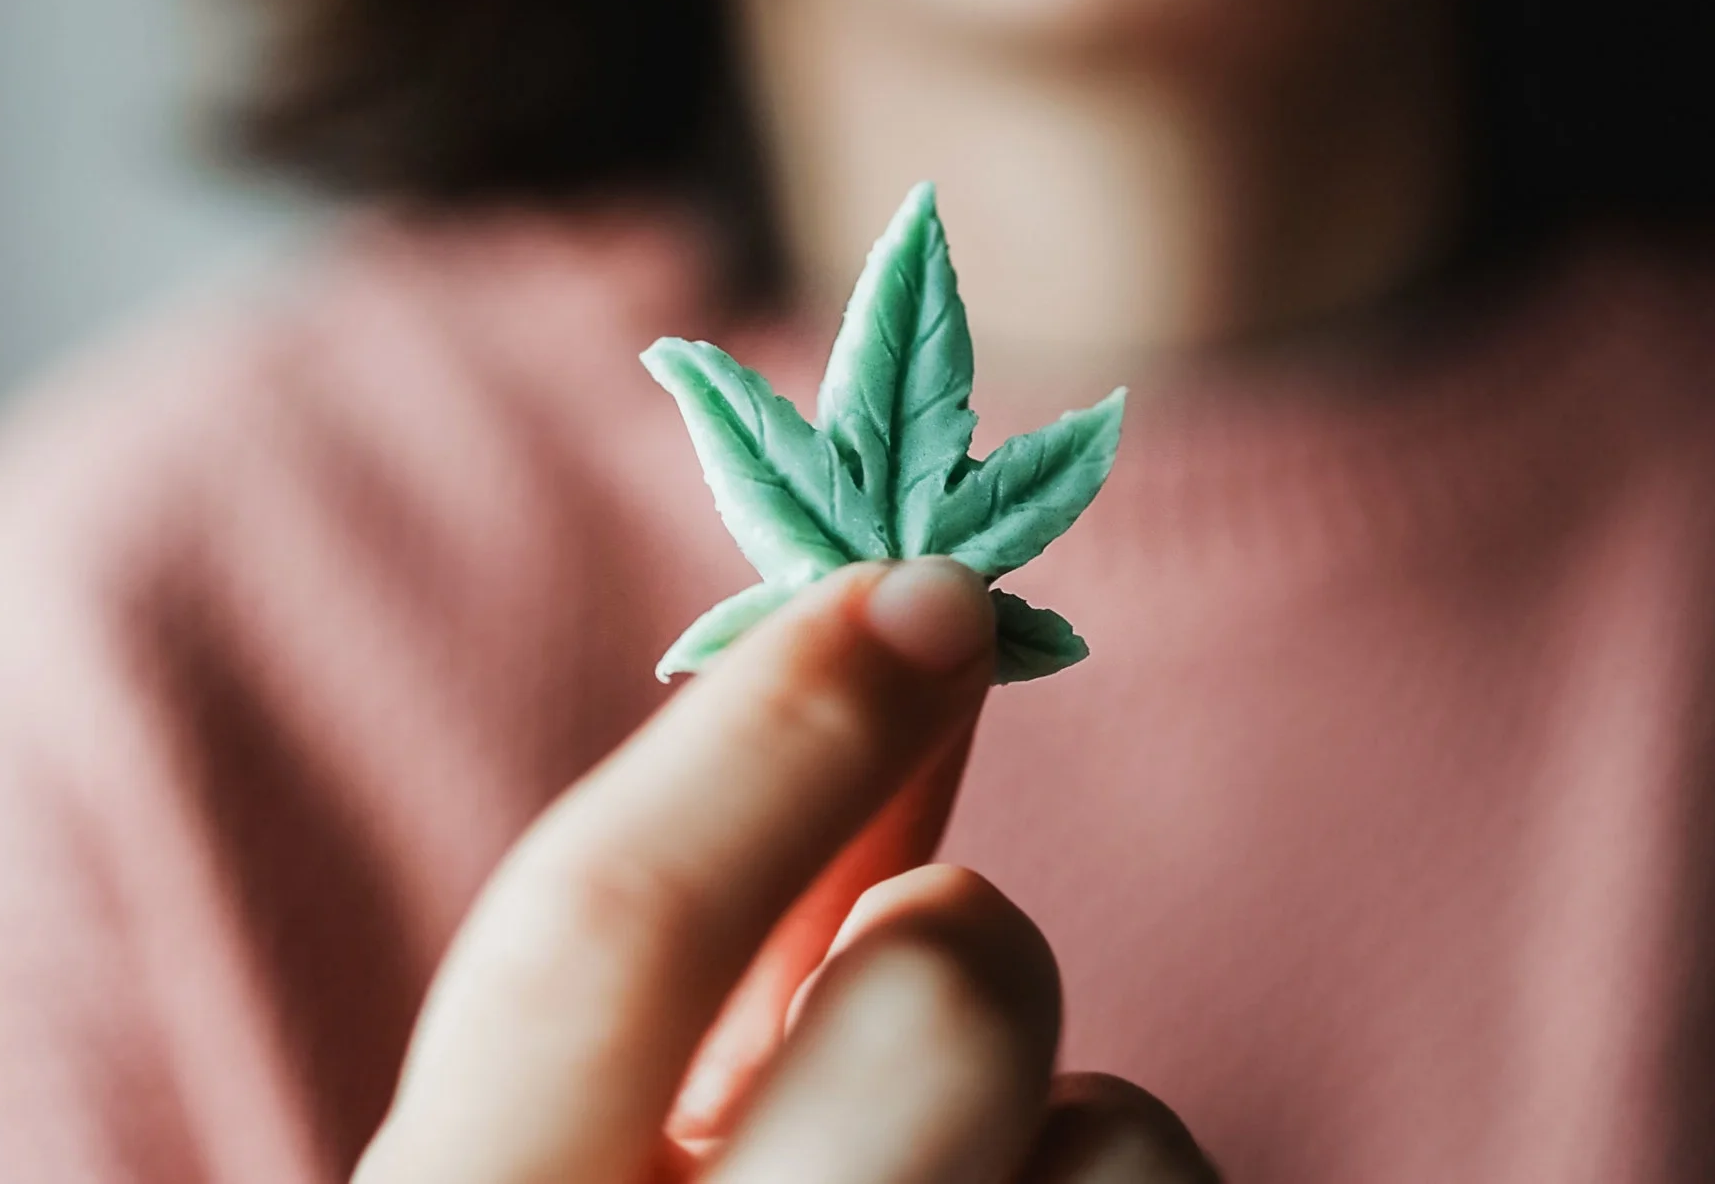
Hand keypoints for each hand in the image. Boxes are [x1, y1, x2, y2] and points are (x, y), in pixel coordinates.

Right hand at [354, 558, 1217, 1182]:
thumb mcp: (589, 1150)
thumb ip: (721, 925)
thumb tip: (889, 640)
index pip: (598, 939)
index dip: (772, 727)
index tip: (923, 586)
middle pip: (942, 1001)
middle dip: (957, 942)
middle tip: (903, 1007)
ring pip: (1125, 1136)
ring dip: (1058, 1136)